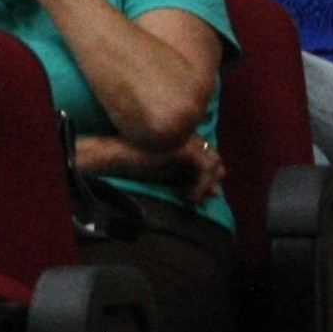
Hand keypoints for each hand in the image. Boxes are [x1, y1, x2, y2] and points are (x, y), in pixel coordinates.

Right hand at [72, 134, 223, 205]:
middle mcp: (187, 131)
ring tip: (192, 199)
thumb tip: (217, 191)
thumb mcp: (170, 173)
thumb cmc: (138, 163)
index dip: (211, 174)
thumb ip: (191, 176)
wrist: (115, 156)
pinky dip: (200, 185)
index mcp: (183, 133)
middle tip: (201, 198)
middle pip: (213, 155)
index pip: (209, 152)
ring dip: (206, 184)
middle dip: (211, 179)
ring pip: (211, 161)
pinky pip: (202, 166)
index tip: (204, 193)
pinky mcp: (181, 146)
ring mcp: (185, 136)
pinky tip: (188, 198)